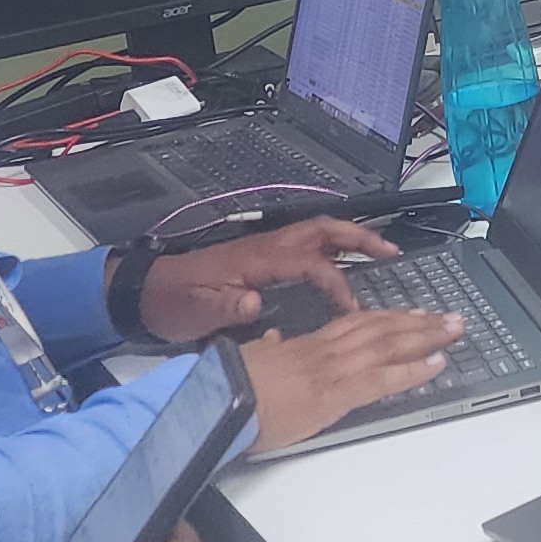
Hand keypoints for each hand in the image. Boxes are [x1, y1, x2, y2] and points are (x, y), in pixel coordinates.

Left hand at [133, 218, 398, 340]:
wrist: (149, 294)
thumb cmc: (174, 302)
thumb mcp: (197, 310)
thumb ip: (226, 306)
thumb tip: (254, 301)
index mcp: (256, 259)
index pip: (311, 262)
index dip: (337, 282)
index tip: (354, 306)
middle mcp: (265, 247)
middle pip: (323, 230)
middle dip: (360, 237)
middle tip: (391, 250)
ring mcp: (265, 250)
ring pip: (317, 234)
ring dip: (350, 239)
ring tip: (380, 252)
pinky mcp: (261, 259)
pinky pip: (306, 247)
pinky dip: (332, 250)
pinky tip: (343, 265)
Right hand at [240, 310, 466, 451]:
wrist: (214, 403)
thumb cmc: (227, 391)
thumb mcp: (252, 363)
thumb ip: (269, 350)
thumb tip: (273, 342)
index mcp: (305, 345)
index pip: (356, 324)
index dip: (387, 318)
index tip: (412, 316)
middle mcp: (324, 350)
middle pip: (380, 328)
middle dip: (418, 322)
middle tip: (449, 317)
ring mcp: (332, 368)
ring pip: (388, 344)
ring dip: (426, 336)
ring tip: (454, 330)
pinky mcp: (336, 392)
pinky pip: (384, 378)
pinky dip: (414, 370)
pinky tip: (437, 364)